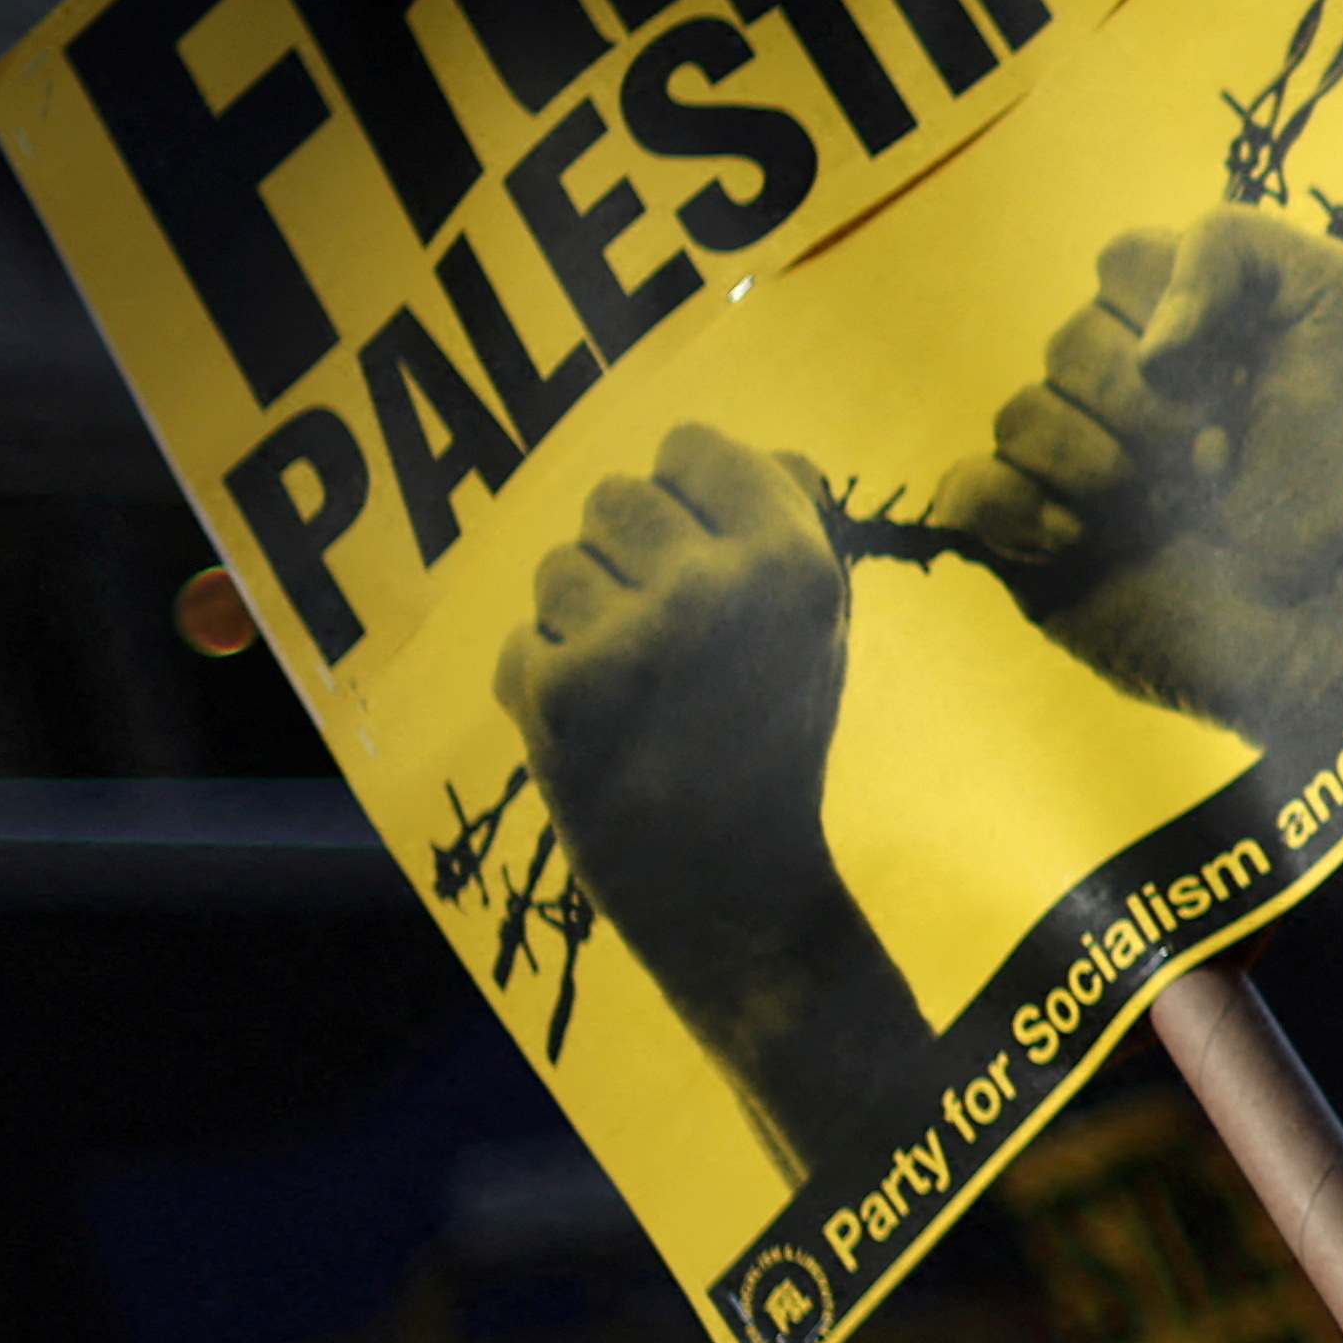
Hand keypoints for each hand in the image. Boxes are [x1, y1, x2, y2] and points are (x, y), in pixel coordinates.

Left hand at [491, 424, 926, 1182]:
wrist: (736, 897)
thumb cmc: (776, 747)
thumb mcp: (821, 633)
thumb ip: (796, 530)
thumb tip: (755, 452)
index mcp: (794, 562)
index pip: (691, 445)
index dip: (685, 495)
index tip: (698, 555)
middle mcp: (713, 590)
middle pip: (614, 497)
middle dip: (625, 559)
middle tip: (661, 641)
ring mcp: (628, 641)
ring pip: (557, 567)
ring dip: (581, 623)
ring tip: (635, 696)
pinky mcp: (556, 693)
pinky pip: (521, 643)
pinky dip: (547, 688)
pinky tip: (602, 738)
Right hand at [924, 210, 1342, 740]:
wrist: (1333, 599)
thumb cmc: (1332, 453)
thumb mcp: (1325, 297)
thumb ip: (1233, 244)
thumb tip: (1148, 339)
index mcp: (1160, 315)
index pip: (1123, 260)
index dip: (1188, 315)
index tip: (1251, 378)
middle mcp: (1101, 377)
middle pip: (1072, 343)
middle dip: (1161, 410)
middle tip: (1220, 461)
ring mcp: (1060, 454)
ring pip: (1023, 416)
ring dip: (1110, 470)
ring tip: (1171, 512)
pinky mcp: (1025, 532)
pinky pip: (967, 490)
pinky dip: (1018, 512)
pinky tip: (1081, 541)